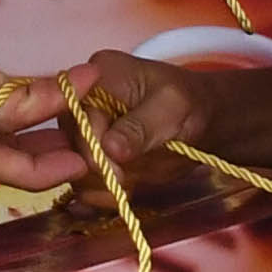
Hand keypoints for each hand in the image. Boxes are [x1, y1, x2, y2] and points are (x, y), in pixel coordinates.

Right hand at [50, 51, 239, 194]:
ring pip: (72, 166)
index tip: (118, 171)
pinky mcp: (94, 155)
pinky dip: (100, 194)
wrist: (202, 121)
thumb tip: (110, 147)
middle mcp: (83, 103)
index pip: (77, 116)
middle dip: (95, 169)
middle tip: (125, 182)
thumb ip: (141, 126)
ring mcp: (86, 130)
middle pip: (70, 143)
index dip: (92, 148)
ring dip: (97, 185)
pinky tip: (122, 195)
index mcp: (97, 77)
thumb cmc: (189, 102)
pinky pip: (84, 181)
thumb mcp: (172, 106)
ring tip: (127, 189)